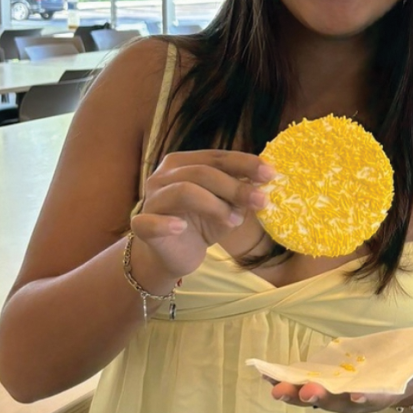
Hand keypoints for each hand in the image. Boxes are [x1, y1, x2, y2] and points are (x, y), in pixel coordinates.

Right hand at [129, 150, 273, 282]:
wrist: (174, 255)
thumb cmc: (202, 224)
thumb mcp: (227, 206)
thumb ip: (240, 192)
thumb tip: (265, 180)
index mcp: (183, 163)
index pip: (217, 157)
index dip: (245, 163)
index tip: (271, 173)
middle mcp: (163, 175)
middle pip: (202, 172)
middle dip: (236, 186)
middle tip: (261, 201)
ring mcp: (150, 199)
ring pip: (184, 191)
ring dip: (215, 206)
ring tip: (234, 222)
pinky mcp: (141, 225)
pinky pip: (150, 221)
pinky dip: (167, 224)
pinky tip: (182, 227)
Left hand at [269, 352, 412, 412]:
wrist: (400, 383)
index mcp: (383, 394)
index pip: (374, 399)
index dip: (365, 398)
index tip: (355, 395)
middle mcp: (358, 400)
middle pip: (337, 403)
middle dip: (320, 398)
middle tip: (304, 392)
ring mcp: (340, 395)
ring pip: (315, 399)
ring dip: (295, 395)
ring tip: (275, 388)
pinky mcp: (327, 386)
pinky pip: (304, 386)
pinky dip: (287, 382)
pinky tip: (268, 375)